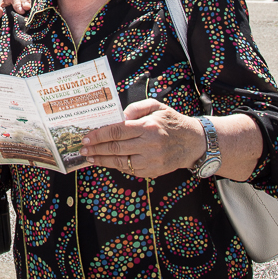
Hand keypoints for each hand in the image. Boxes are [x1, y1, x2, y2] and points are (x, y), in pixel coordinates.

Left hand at [79, 99, 204, 177]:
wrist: (194, 143)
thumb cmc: (172, 122)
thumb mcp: (157, 107)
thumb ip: (137, 107)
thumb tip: (119, 115)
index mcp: (148, 127)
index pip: (117, 131)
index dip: (99, 135)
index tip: (87, 137)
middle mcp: (149, 145)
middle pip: (115, 148)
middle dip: (96, 149)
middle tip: (83, 149)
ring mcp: (151, 160)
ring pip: (120, 162)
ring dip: (102, 160)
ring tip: (90, 158)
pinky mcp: (153, 171)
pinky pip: (130, 170)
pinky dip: (117, 166)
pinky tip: (107, 162)